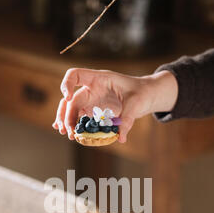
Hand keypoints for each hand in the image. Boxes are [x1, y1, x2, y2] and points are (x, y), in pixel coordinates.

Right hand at [53, 68, 177, 142]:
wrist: (146, 95)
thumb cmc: (142, 93)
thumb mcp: (137, 104)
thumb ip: (128, 119)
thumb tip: (121, 138)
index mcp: (99, 79)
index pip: (75, 74)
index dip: (67, 84)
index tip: (68, 98)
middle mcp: (92, 89)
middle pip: (71, 99)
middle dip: (67, 115)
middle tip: (69, 131)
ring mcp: (92, 100)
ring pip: (72, 108)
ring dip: (66, 121)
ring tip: (67, 135)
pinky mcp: (95, 111)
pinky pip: (80, 117)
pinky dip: (73, 124)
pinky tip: (69, 133)